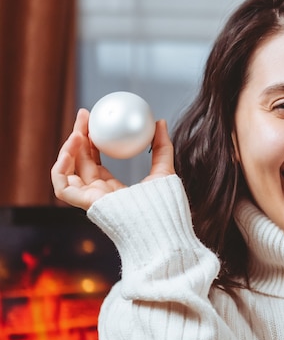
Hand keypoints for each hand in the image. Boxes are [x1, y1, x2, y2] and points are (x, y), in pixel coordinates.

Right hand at [51, 108, 174, 209]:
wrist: (163, 225)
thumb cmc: (165, 205)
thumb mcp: (164, 169)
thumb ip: (162, 147)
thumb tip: (160, 122)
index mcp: (112, 189)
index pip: (94, 161)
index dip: (91, 140)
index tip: (96, 118)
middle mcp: (97, 195)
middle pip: (80, 162)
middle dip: (78, 136)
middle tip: (85, 114)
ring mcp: (90, 201)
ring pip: (68, 171)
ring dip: (69, 148)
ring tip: (79, 130)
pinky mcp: (85, 205)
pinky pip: (62, 187)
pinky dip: (60, 168)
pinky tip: (70, 149)